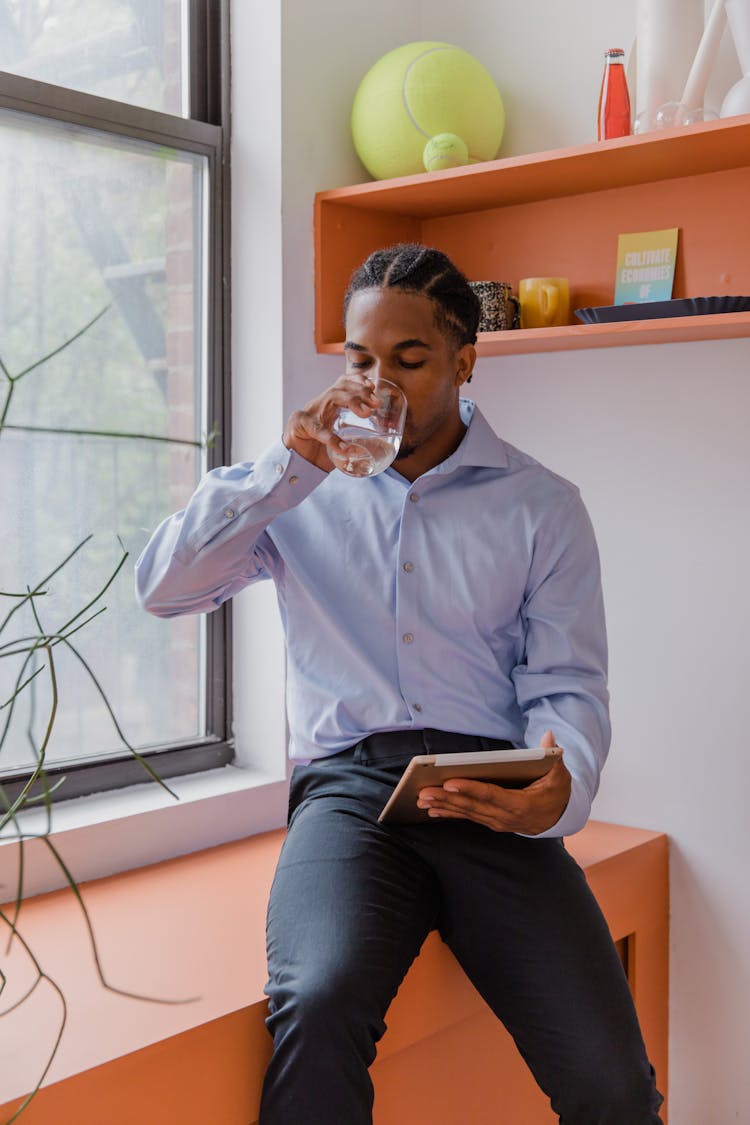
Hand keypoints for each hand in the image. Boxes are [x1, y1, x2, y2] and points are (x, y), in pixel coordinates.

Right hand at [282, 374, 381, 471]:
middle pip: (340, 388)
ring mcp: (308, 413)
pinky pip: (318, 428)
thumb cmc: (318, 453)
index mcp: (329, 405)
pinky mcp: (299, 425)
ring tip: (366, 413)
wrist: (294, 465)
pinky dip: (332, 438)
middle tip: (376, 403)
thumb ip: (357, 442)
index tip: (373, 387)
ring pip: (331, 397)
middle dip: (360, 391)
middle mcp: (319, 405)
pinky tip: (344, 448)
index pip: (343, 383)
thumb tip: (381, 449)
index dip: (358, 381)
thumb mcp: (340, 443)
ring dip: (352, 402)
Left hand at [416, 730, 571, 834]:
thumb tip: (548, 735)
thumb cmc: (556, 790)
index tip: (450, 782)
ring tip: (422, 800)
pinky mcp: (490, 821)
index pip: (492, 795)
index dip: (470, 789)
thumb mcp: (559, 773)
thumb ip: (551, 755)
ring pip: (466, 813)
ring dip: (443, 806)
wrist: (558, 816)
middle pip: (473, 806)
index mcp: (521, 804)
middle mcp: (506, 816)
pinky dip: (449, 812)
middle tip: (424, 791)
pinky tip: (432, 809)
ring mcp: (497, 821)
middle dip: (446, 798)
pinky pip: (467, 817)